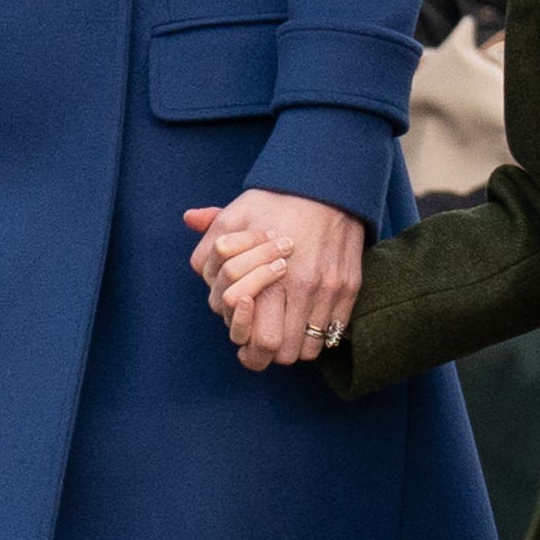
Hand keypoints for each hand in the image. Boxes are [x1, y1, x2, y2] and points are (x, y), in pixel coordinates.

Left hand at [182, 191, 369, 368]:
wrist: (329, 186)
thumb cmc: (278, 201)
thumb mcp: (238, 211)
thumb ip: (211, 233)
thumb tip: (190, 221)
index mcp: (270, 277)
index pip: (258, 340)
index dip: (246, 348)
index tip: (244, 343)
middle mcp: (303, 288)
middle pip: (282, 352)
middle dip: (268, 353)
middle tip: (262, 342)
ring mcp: (329, 290)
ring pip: (309, 349)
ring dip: (294, 345)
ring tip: (285, 331)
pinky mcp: (349, 288)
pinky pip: (332, 332)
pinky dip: (317, 334)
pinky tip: (307, 318)